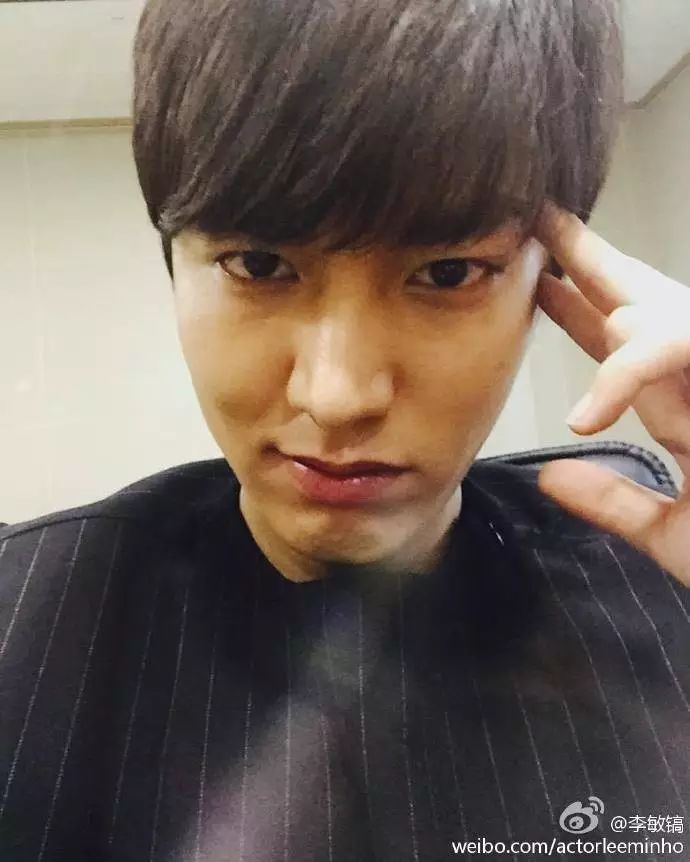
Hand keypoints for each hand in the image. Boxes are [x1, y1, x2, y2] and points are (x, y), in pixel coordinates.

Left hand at [533, 202, 689, 586]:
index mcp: (682, 408)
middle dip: (592, 260)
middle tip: (542, 218)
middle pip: (644, 304)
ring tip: (548, 259)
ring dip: (607, 284)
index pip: (623, 345)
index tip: (539, 282)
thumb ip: (614, 502)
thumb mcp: (673, 534)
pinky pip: (679, 350)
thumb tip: (550, 478)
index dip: (578, 310)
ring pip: (666, 315)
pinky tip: (591, 412)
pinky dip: (635, 375)